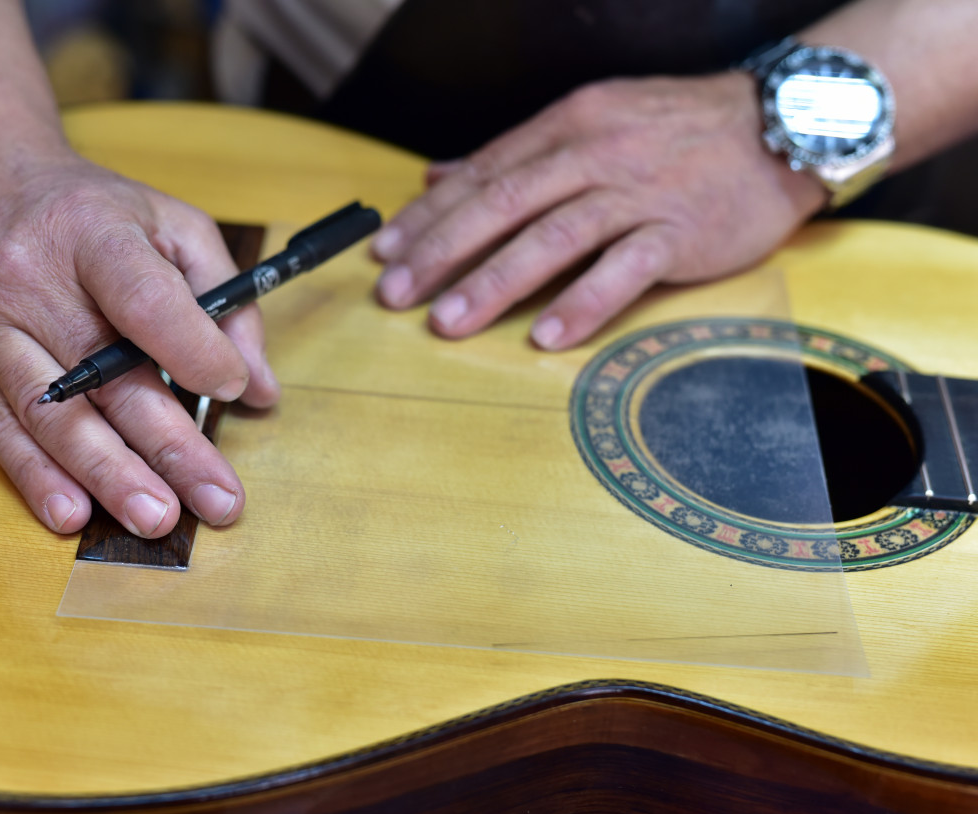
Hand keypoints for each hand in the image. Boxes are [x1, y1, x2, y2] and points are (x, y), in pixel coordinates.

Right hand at [0, 139, 278, 536]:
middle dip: (168, 447)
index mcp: (92, 233)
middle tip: (217, 500)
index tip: (231, 388)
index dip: (191, 349)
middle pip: (105, 375)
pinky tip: (73, 514)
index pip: (143, 299)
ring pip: (52, 415)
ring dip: (108, 476)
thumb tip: (256, 386)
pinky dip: (36, 477)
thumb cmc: (85, 210)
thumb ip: (225, 297)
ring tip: (158, 519)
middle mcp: (31, 280)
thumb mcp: (167, 223)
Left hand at [370, 72, 827, 348]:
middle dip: (441, 251)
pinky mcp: (682, 230)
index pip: (482, 173)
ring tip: (447, 321)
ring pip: (553, 235)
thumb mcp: (592, 122)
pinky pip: (626, 268)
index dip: (428, 216)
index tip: (384, 253)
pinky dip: (585, 303)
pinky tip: (547, 338)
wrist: (782, 125)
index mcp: (567, 125)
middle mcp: (595, 152)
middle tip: (395, 294)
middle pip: (503, 203)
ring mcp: (639, 191)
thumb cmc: (679, 132)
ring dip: (494, 281)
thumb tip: (439, 177)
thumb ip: (517, 155)